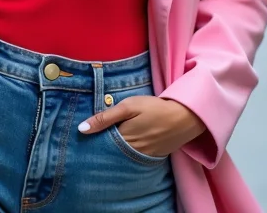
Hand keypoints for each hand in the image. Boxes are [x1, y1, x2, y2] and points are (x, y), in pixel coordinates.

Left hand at [77, 96, 206, 158]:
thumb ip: (105, 117)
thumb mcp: (128, 106)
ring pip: (120, 156)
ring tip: (104, 144)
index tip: (81, 137)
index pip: (100, 144)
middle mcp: (131, 152)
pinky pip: (133, 159)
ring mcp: (142, 156)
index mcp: (123, 138)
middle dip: (100, 148)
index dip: (91, 140)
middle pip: (109, 152)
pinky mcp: (152, 157)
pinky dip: (125, 154)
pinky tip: (122, 148)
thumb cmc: (154, 108)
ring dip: (112, 151)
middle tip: (90, 142)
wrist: (185, 117)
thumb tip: (81, 129)